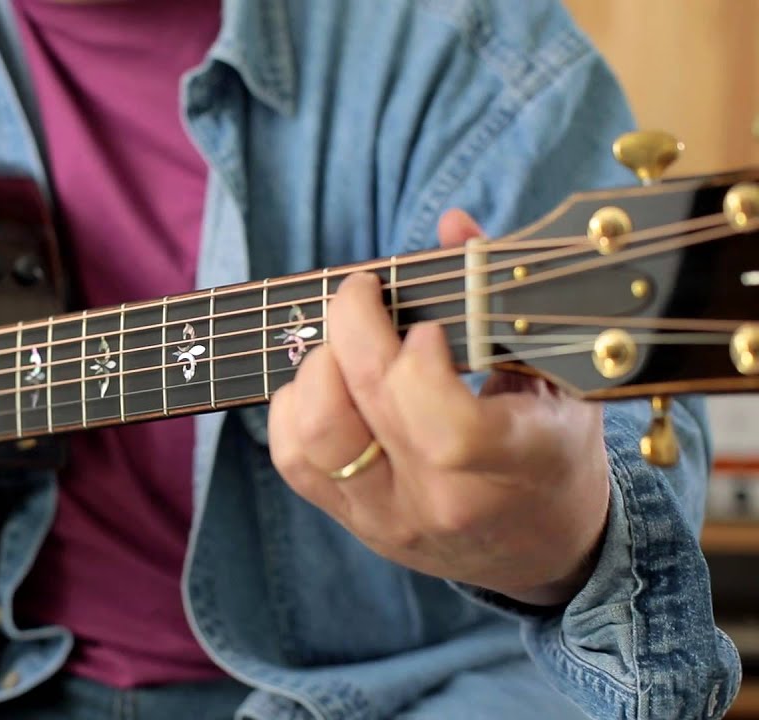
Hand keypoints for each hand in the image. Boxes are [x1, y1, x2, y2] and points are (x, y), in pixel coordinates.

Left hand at [267, 209, 610, 605]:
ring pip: (313, 436)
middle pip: (361, 411)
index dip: (419, 367)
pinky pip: (292, 457)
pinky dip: (295, 404)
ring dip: (316, 367)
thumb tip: (452, 226)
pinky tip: (328, 379)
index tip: (427, 326)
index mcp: (515, 467)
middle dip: (351, 327)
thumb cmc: (554, 448)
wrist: (540, 548)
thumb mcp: (560, 376)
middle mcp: (443, 502)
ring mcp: (387, 518)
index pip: (446, 431)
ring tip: (345, 341)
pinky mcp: (350, 521)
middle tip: (363, 290)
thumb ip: (502, 299)